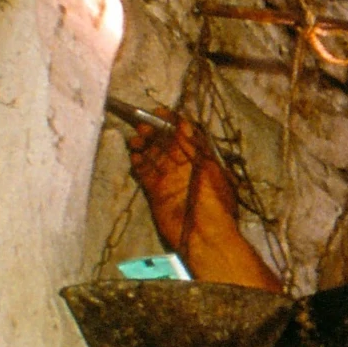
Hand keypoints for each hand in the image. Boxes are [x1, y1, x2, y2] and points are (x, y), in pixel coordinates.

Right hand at [126, 111, 238, 253]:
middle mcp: (184, 168)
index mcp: (200, 159)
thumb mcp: (208, 168)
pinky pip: (145, 174)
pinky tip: (134, 155)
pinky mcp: (156, 192)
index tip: (159, 113)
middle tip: (143, 126)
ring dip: (143, 146)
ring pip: (153, 157)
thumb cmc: (213, 200)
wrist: (205, 234)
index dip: (172, 122)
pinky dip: (138, 164)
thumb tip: (184, 123)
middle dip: (154, 132)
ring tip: (135, 140)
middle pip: (165, 144)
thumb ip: (194, 146)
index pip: (184, 134)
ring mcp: (169, 180)